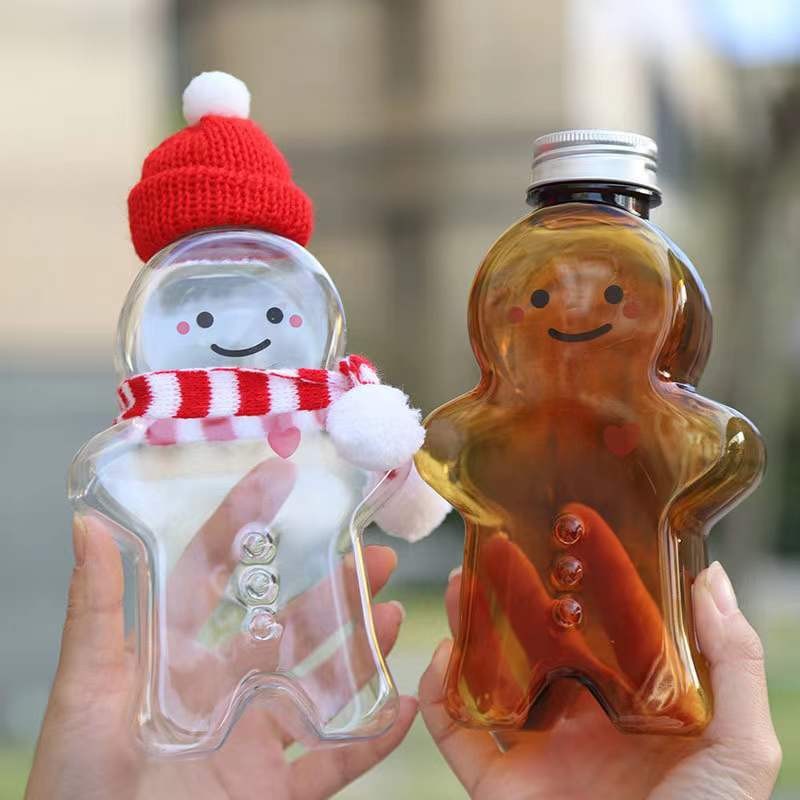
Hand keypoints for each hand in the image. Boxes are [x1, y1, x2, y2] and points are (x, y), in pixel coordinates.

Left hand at [27, 498, 413, 798]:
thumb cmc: (75, 786)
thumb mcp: (84, 690)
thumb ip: (96, 609)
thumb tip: (89, 524)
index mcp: (176, 656)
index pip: (217, 575)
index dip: (246, 525)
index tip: (280, 478)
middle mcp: (223, 690)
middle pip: (288, 625)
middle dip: (333, 587)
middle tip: (375, 555)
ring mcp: (253, 740)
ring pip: (320, 685)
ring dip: (361, 650)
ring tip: (394, 616)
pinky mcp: (275, 792)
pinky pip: (333, 763)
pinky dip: (371, 739)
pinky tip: (402, 707)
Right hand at [419, 561, 780, 799]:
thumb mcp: (741, 746)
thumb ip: (733, 661)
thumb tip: (713, 578)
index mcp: (632, 707)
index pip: (600, 631)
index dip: (580, 583)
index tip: (563, 535)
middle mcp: (581, 723)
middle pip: (535, 646)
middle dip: (512, 597)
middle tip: (497, 551)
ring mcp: (538, 755)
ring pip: (489, 680)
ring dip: (468, 631)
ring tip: (459, 584)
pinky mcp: (501, 788)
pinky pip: (457, 736)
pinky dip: (438, 698)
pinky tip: (441, 657)